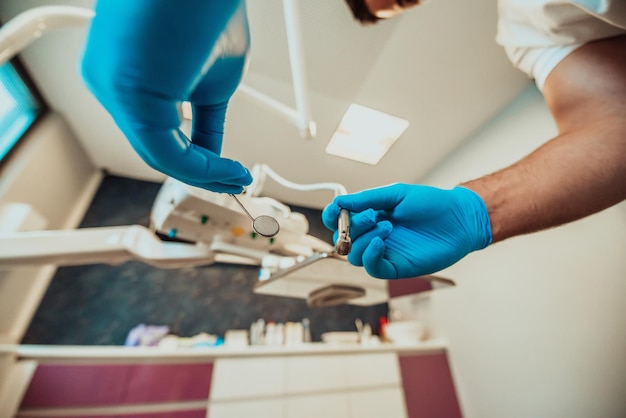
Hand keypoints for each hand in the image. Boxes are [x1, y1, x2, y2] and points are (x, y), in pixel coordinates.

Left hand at [80, 0, 251, 192]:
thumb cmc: (205, 5)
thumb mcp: (217, 77)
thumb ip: (209, 119)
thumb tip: (212, 151)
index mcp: (124, 77)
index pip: (158, 132)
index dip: (198, 159)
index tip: (226, 168)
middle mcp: (109, 84)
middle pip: (155, 147)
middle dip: (200, 171)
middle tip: (232, 179)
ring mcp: (113, 90)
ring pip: (157, 152)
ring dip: (202, 173)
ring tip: (235, 176)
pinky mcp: (126, 93)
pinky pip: (163, 149)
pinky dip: (200, 166)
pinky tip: (228, 168)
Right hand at [322, 184, 491, 278]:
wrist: (459, 219)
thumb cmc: (431, 204)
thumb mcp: (396, 195)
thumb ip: (367, 199)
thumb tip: (340, 201)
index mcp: (371, 216)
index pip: (341, 221)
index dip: (333, 217)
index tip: (335, 211)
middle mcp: (374, 235)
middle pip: (344, 240)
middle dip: (350, 228)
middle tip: (371, 216)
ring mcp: (384, 252)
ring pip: (354, 256)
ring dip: (363, 241)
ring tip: (386, 227)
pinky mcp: (396, 267)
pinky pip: (373, 268)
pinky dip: (371, 255)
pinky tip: (381, 242)